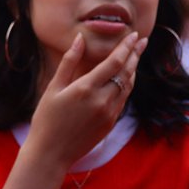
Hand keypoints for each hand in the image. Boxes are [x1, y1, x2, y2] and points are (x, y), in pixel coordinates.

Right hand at [27, 32, 146, 169]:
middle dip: (135, 54)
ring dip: (133, 69)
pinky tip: (125, 78)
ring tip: (136, 56)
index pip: (114, 62)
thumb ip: (69, 62)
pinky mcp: (110, 122)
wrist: (51, 152)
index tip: (134, 35)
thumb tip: (79, 39)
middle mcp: (102, 100)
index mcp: (86, 88)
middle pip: (126, 72)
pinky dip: (127, 85)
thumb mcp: (53, 88)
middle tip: (142, 40)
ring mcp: (109, 112)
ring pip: (128, 86)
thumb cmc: (46, 119)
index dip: (126, 47)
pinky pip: (123, 99)